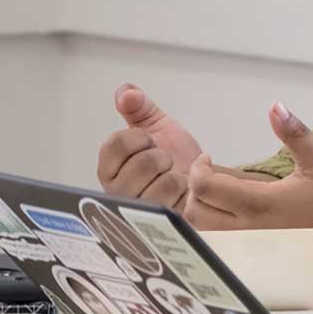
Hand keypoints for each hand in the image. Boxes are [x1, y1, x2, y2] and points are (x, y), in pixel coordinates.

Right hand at [96, 84, 204, 206]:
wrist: (203, 179)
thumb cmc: (176, 156)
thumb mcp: (157, 126)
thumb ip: (139, 107)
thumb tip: (126, 92)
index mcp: (109, 167)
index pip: (115, 144)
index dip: (140, 137)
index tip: (149, 140)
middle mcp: (117, 191)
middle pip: (143, 163)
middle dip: (162, 156)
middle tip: (164, 162)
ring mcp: (137, 210)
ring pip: (161, 182)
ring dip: (174, 173)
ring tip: (171, 176)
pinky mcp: (159, 221)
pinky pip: (176, 198)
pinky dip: (185, 188)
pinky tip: (181, 191)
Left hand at [184, 102, 312, 287]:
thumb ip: (295, 134)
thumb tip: (275, 106)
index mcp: (261, 203)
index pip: (205, 187)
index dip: (197, 169)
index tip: (208, 160)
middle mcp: (248, 230)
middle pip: (194, 212)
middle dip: (193, 190)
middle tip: (209, 177)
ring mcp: (248, 250)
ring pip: (201, 233)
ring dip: (200, 212)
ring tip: (216, 197)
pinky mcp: (251, 262)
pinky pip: (215, 249)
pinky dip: (210, 232)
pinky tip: (226, 218)